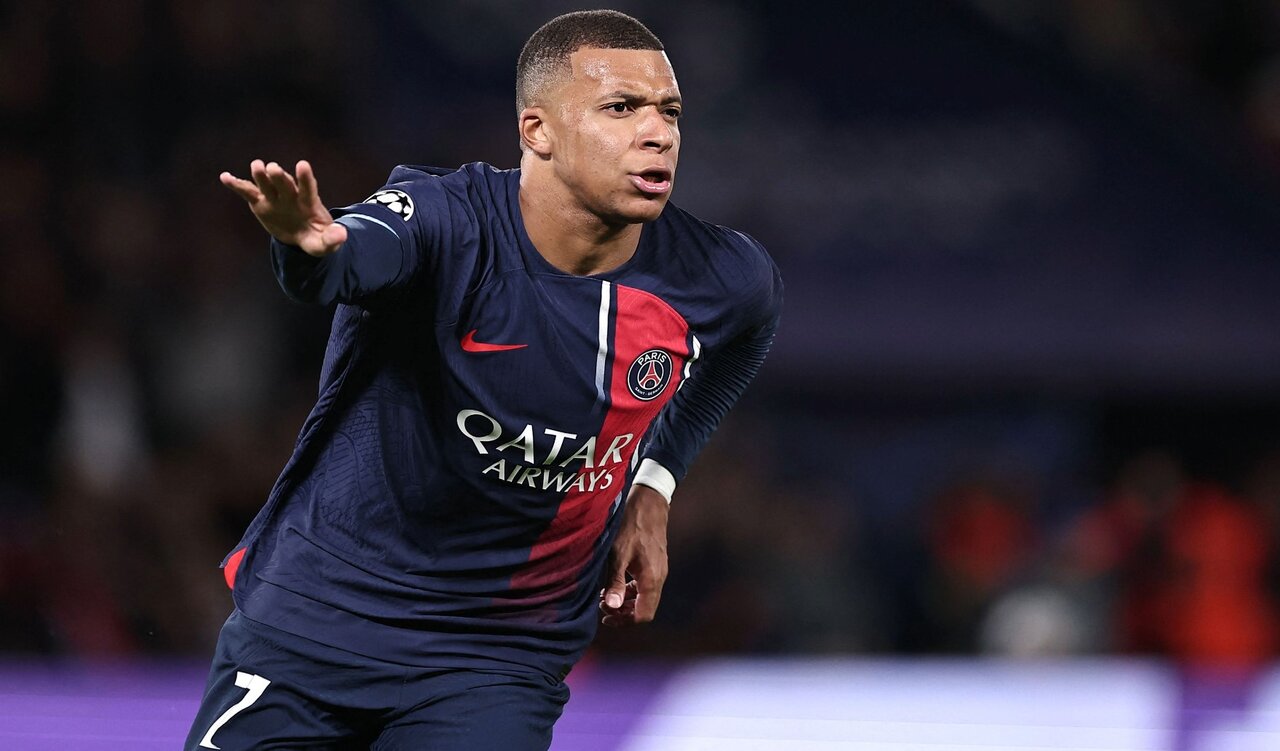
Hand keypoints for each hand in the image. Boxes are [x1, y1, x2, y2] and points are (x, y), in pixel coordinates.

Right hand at [220, 159, 347, 256]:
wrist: (302, 235)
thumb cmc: (316, 237)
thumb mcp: (325, 243)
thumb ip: (332, 239)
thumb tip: (341, 235)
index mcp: (308, 203)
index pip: (307, 188)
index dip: (305, 178)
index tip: (302, 165)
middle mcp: (290, 195)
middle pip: (284, 183)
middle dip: (279, 176)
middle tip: (273, 168)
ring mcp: (274, 197)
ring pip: (266, 183)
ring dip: (261, 175)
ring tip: (256, 166)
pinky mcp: (260, 201)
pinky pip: (247, 191)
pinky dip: (236, 184)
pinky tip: (225, 177)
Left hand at [600, 484, 668, 626]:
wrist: (649, 502)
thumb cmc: (631, 525)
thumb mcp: (618, 554)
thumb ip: (615, 582)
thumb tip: (612, 606)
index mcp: (651, 579)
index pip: (643, 615)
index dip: (624, 621)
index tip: (606, 616)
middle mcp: (659, 578)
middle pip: (644, 609)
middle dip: (623, 612)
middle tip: (602, 605)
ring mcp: (658, 570)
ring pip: (644, 597)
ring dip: (625, 601)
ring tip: (604, 595)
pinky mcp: (655, 563)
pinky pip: (644, 585)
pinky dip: (630, 589)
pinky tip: (615, 581)